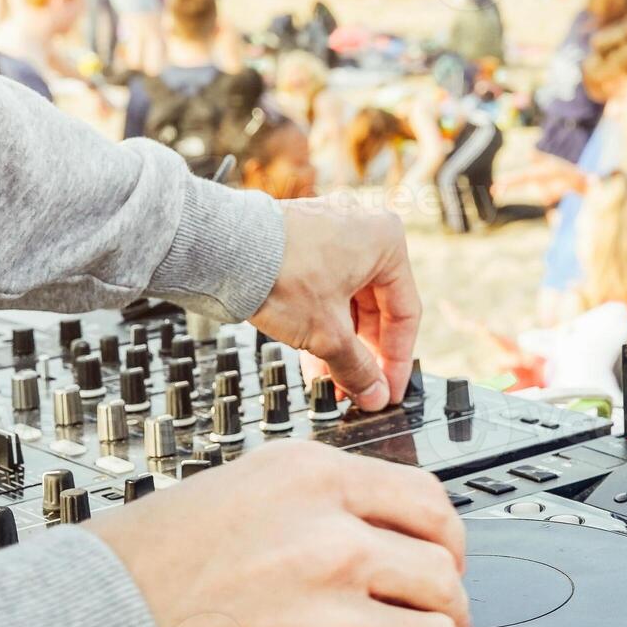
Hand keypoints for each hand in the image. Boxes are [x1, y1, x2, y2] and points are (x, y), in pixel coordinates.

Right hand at [90, 441, 468, 626]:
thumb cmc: (153, 560)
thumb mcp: (247, 484)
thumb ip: (328, 496)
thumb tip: (398, 526)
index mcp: (313, 482)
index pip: (431, 502)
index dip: (450, 537)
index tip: (446, 557)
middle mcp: (329, 546)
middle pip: (444, 576)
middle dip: (446, 603)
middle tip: (432, 616)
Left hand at [250, 199, 419, 411]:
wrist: (221, 249)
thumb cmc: (281, 272)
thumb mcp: (328, 334)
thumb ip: (358, 369)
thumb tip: (374, 395)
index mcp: (387, 241)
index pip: (406, 313)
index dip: (397, 360)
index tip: (389, 390)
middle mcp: (363, 231)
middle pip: (376, 309)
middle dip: (364, 356)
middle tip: (360, 391)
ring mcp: (330, 236)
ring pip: (347, 304)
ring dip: (341, 347)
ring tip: (332, 384)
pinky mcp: (302, 245)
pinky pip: (323, 292)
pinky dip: (322, 325)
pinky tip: (313, 362)